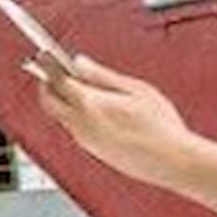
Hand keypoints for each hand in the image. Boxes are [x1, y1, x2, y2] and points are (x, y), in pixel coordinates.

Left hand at [36, 53, 194, 187]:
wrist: (173, 161)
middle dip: (46, 84)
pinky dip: (74, 114)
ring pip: (61, 116)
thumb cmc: (160, 125)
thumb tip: (80, 63)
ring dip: (61, 100)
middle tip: (54, 70)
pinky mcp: (94, 152)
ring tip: (77, 86)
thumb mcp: (135, 90)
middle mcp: (81, 125)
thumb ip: (102, 76)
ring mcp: (85, 141)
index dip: (47, 65)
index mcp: (90, 105)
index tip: (44, 54)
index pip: (57, 81)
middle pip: (49, 101)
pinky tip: (92, 108)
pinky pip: (74, 129)